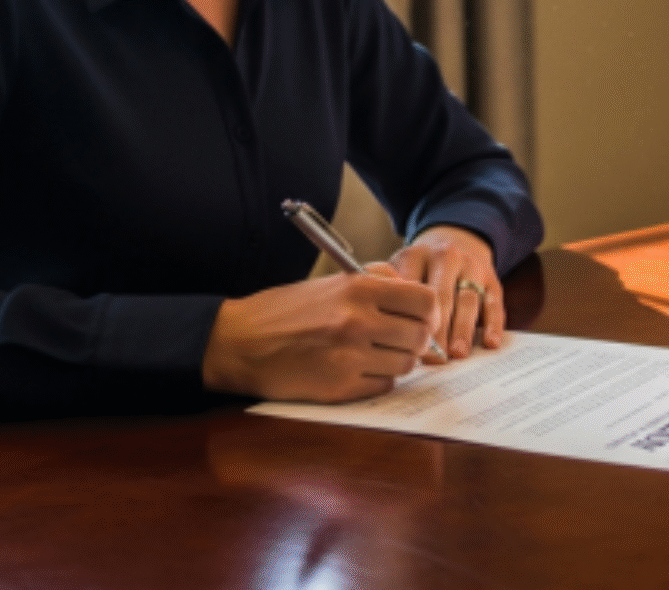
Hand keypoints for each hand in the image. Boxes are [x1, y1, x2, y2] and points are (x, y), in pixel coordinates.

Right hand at [203, 267, 438, 401]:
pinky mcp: (339, 388)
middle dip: (418, 340)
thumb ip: (376, 281)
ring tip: (374, 353)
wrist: (238, 343)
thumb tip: (417, 295)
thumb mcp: (331, 281)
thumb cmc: (285, 310)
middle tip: (402, 339)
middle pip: (421, 336)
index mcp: (358, 289)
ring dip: (397, 361)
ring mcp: (350, 357)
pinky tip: (357, 369)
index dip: (430, 311)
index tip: (423, 318)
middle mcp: (358, 321)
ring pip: (406, 364)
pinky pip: (383, 386)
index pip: (425, 300)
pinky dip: (377, 380)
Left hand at [391, 225, 504, 360]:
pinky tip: (490, 343)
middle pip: (441, 296)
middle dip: (437, 329)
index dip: (409, 318)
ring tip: (457, 354)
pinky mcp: (492, 279)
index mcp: (415, 255)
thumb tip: (386, 332)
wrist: (455, 236)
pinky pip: (494, 302)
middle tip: (433, 357)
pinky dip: (493, 324)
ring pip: (468, 300)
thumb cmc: (419, 267)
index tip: (406, 344)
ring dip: (463, 329)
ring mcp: (472, 267)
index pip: (411, 289)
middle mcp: (445, 257)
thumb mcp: (399, 268)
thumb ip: (389, 292)